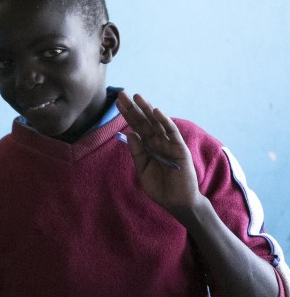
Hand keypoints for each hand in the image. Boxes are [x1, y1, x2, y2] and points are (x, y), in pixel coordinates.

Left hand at [116, 92, 201, 213]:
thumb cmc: (160, 187)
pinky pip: (172, 133)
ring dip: (147, 109)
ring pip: (156, 123)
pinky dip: (165, 122)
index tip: (117, 102)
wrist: (176, 202)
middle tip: (122, 94)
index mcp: (148, 146)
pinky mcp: (179, 149)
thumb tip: (130, 133)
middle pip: (144, 121)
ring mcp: (169, 144)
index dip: (127, 114)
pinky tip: (156, 111)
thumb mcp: (142, 169)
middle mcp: (158, 141)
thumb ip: (137, 152)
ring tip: (137, 97)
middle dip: (133, 108)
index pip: (136, 126)